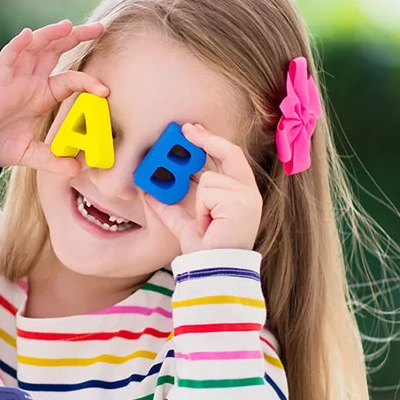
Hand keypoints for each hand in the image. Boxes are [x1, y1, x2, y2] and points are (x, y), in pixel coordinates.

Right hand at [0, 20, 106, 173]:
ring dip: (50, 35)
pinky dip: (16, 46)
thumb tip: (76, 170)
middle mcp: (31, 81)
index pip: (71, 79)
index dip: (88, 82)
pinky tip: (27, 35)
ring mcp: (14, 79)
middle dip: (76, 36)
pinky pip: (7, 60)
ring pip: (34, 48)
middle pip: (56, 50)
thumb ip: (54, 160)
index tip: (106, 90)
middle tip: (99, 28)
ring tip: (68, 26)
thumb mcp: (32, 154)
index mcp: (42, 94)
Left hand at [142, 122, 262, 252]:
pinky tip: (210, 225)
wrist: (214, 271)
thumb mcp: (184, 225)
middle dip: (205, 138)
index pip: (230, 158)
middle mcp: (250, 194)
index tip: (192, 131)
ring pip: (208, 179)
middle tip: (185, 128)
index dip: (212, 141)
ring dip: (200, 202)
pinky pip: (208, 191)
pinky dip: (202, 208)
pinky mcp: (242, 201)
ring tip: (206, 224)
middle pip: (228, 153)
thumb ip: (170, 208)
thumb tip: (149, 193)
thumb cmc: (205, 253)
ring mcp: (248, 197)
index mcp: (241, 196)